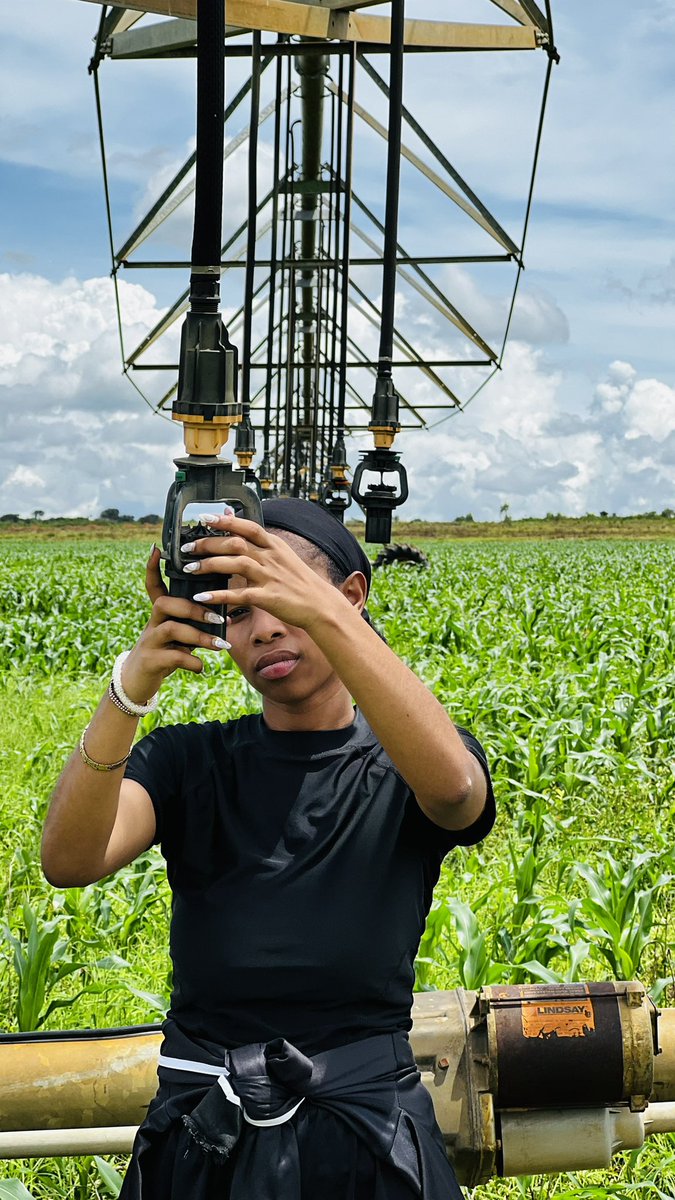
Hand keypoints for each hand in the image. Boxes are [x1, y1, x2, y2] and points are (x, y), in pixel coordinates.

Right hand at [120, 546, 230, 703]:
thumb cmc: (165, 653)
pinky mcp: (151, 660)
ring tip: (220, 645)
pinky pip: (173, 656)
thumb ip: (194, 625)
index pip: (153, 586)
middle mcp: (152, 624)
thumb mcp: (178, 637)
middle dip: (194, 609)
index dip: (152, 568)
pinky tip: (202, 668)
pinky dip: (192, 662)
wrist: (138, 682)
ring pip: (172, 628)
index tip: (156, 549)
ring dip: (199, 636)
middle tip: (218, 618)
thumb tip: (225, 617)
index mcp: (160, 615)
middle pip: (166, 603)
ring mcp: (149, 641)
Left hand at [178, 512, 345, 632]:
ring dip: (209, 565)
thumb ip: (257, 540)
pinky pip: (239, 594)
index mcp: (274, 545)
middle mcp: (271, 558)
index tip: (203, 518)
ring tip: (190, 569)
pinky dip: (219, 595)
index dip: (224, 521)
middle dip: (208, 543)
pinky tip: (202, 597)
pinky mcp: (268, 598)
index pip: (247, 527)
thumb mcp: (282, 555)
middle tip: (187, 547)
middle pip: (235, 543)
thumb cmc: (299, 581)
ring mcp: (270, 577)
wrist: (320, 605)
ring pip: (235, 564)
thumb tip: (233, 519)